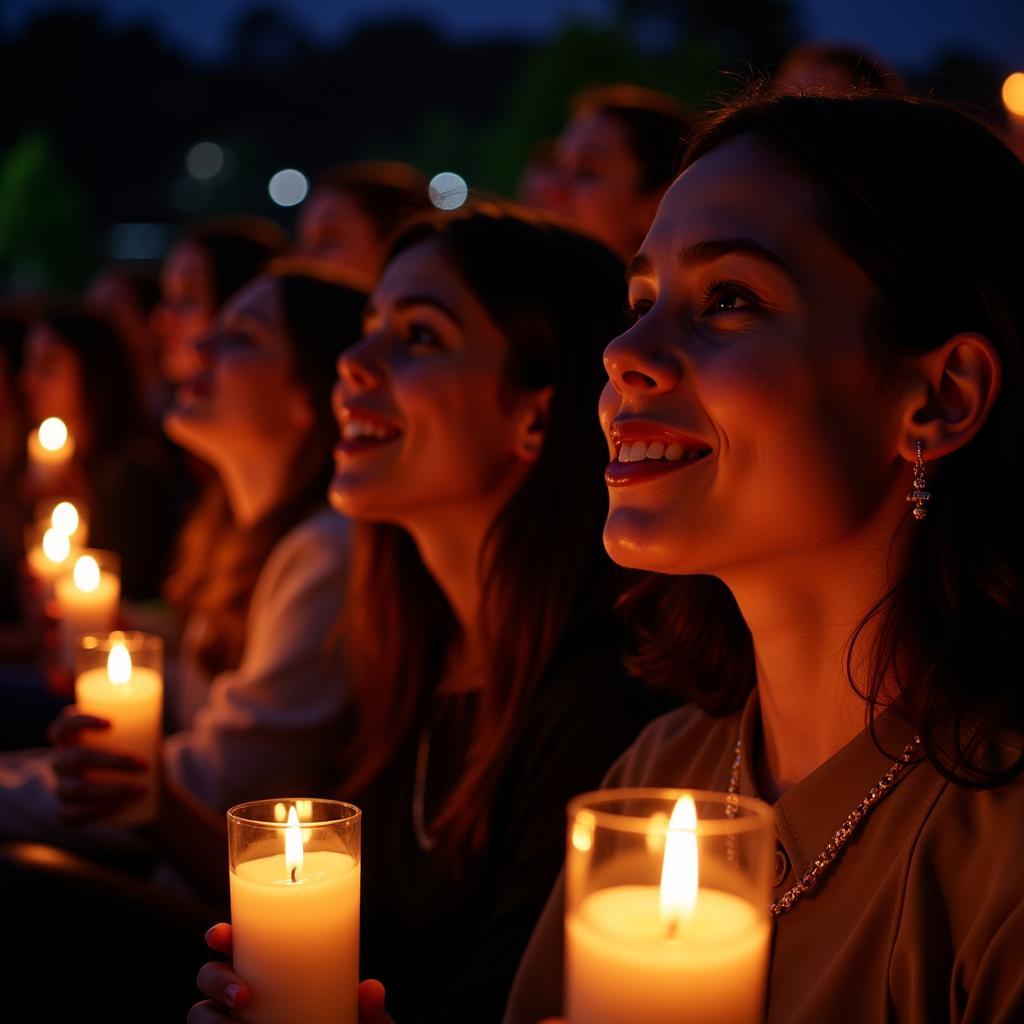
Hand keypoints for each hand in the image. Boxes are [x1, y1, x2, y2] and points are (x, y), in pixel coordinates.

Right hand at [48, 708, 147, 823]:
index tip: (112, 724)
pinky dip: (100, 810)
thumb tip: (156, 718)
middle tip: (144, 764)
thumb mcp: (145, 739)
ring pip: (76, 789)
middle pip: (76, 758)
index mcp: (72, 739)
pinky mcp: (65, 813)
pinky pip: (73, 815)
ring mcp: (60, 788)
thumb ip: (147, 727)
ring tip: (143, 789)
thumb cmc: (143, 757)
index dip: (80, 721)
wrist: (146, 794)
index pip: (64, 725)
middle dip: (113, 761)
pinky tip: (122, 806)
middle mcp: (60, 762)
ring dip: (112, 789)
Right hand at [191, 924, 395, 1022]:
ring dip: (209, 1018)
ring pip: (200, 1013)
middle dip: (215, 979)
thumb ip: (371, 1011)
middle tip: (245, 996)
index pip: (237, 943)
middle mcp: (244, 993)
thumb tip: (372, 988)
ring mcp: (233, 1021)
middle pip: (209, 975)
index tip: (224, 935)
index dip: (220, 935)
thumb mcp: (364, 1021)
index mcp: (272, 969)